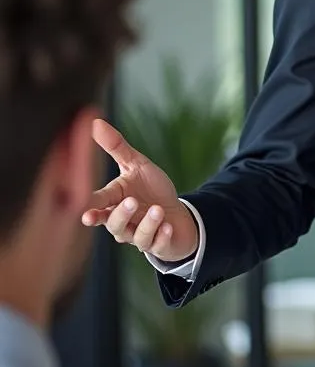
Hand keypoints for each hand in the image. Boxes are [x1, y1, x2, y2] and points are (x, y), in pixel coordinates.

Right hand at [83, 118, 199, 261]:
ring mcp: (140, 234)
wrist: (175, 212)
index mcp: (114, 201)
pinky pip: (158, 244)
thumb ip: (116, 147)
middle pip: (114, 224)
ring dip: (147, 223)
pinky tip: (168, 226)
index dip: (92, 208)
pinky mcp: (158, 243)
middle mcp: (123, 221)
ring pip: (137, 236)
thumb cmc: (150, 189)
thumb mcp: (136, 165)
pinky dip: (162, 235)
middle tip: (130, 201)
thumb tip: (95, 122)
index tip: (86, 209)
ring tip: (157, 210)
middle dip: (120, 214)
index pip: (98, 204)